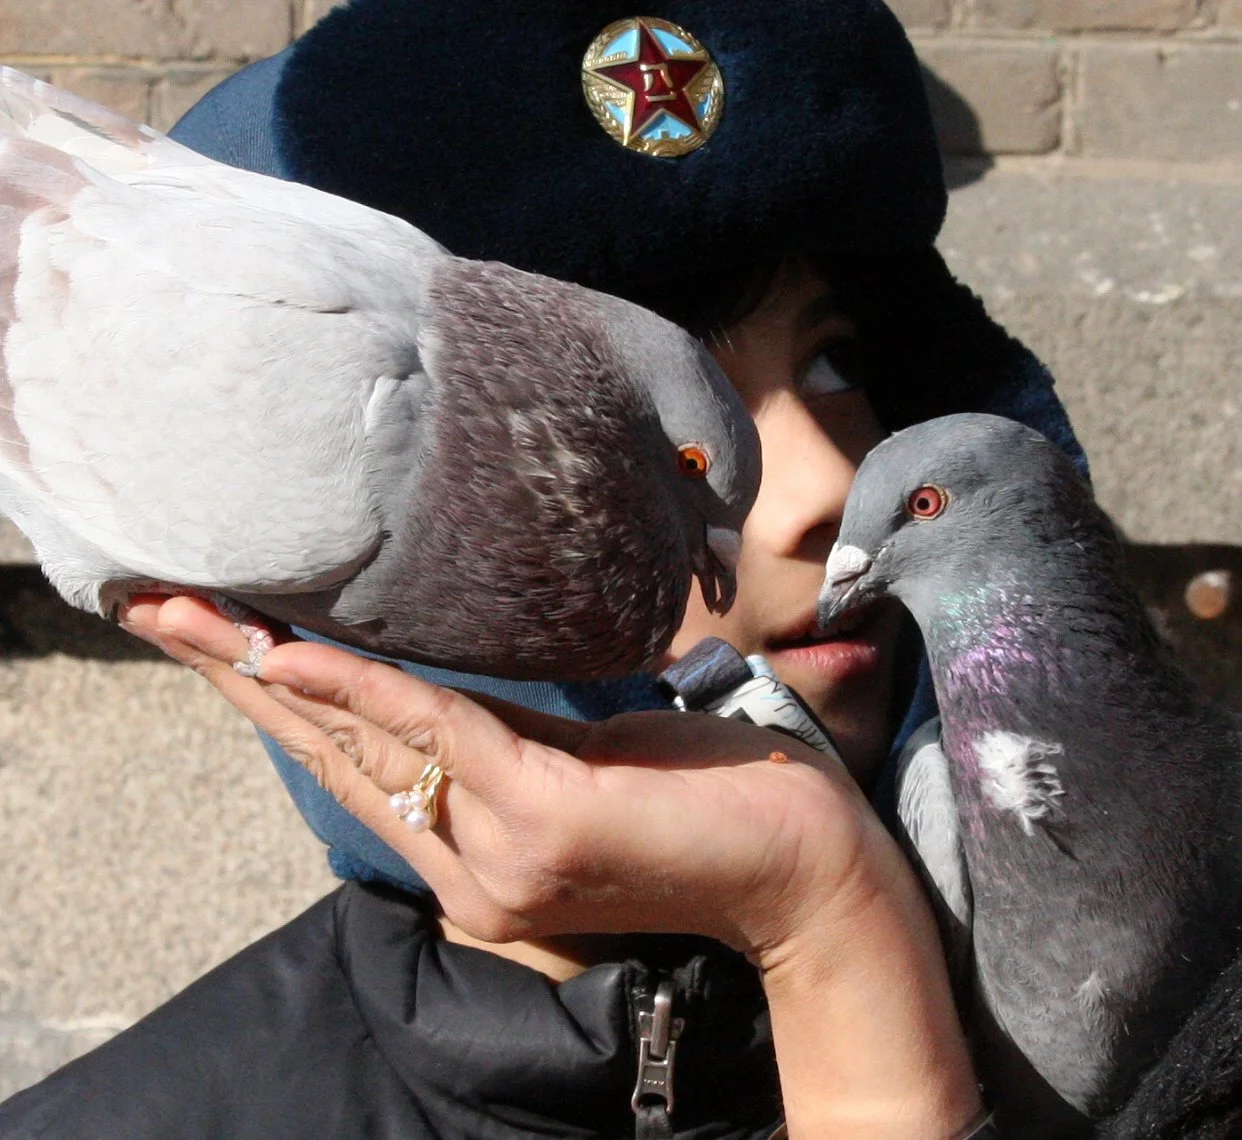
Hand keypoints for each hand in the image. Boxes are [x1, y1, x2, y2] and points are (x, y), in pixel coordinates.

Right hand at [119, 596, 981, 1136]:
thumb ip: (498, 746)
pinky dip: (358, 685)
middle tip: (151, 605)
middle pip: (330, 754)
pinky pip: (435, 734)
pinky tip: (288, 649)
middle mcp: (468, 871)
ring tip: (182, 612)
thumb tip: (435, 691)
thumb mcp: (577, 764)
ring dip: (262, 667)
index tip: (208, 637)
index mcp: (472, 860)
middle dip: (233, 674)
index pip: (352, 769)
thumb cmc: (697, 800)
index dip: (273, 702)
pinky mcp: (546, 814)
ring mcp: (502, 852)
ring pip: (362, 741)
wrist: (801, 865)